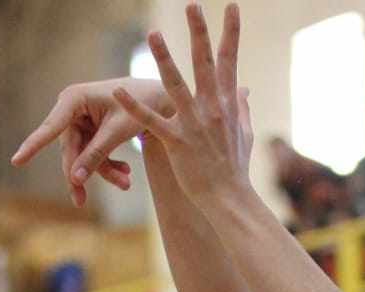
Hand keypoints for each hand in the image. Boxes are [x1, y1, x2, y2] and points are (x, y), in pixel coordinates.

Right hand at [12, 78, 173, 205]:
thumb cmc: (139, 107)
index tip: (16, 161)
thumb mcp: (117, 132)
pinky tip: (125, 172)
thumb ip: (96, 155)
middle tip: (81, 201)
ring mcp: (79, 121)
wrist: (156, 99)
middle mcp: (71, 108)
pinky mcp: (89, 131)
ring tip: (126, 183)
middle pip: (69, 150)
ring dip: (104, 172)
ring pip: (82, 157)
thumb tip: (75, 180)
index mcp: (74, 99)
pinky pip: (92, 155)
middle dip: (84, 173)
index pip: (51, 127)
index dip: (33, 145)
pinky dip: (108, 165)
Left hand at [110, 4, 254, 204]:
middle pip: (205, 63)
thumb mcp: (245, 135)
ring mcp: (194, 124)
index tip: (231, 6)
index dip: (231, 32)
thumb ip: (243, 109)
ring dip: (164, 58)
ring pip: (176, 85)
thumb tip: (245, 89)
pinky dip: (134, 106)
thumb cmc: (236, 169)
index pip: (230, 61)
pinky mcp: (176, 142)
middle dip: (199, 32)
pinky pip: (151, 121)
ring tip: (152, 33)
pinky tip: (118, 90)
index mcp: (228, 104)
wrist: (230, 199)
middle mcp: (213, 108)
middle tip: (192, 4)